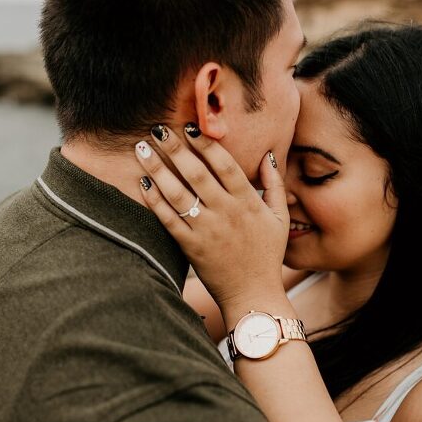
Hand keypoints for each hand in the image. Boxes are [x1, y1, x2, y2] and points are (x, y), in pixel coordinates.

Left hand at [134, 123, 289, 311]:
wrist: (252, 294)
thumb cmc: (266, 254)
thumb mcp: (279, 218)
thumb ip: (274, 185)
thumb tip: (268, 155)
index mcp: (247, 202)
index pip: (225, 165)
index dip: (206, 144)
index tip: (189, 127)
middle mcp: (226, 213)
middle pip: (196, 173)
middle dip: (174, 148)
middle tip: (156, 129)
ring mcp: (207, 230)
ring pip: (178, 194)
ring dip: (157, 169)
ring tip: (141, 150)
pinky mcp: (191, 247)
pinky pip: (168, 219)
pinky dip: (154, 200)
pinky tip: (142, 183)